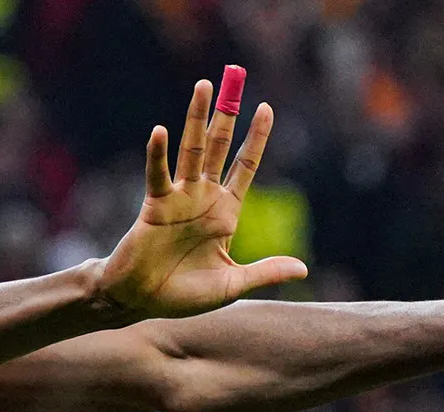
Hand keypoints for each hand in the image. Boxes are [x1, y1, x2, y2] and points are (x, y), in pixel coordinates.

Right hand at [98, 78, 308, 317]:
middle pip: (218, 147)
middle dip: (227, 114)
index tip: (266, 107)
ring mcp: (179, 198)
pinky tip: (161, 132)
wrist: (141, 301)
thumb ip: (264, 272)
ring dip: (195, 118)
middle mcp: (203, 198)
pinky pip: (158, 175)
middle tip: (233, 78)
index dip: (257, 138)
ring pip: (190, 151)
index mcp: (225, 213)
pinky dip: (158, 154)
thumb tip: (302, 269)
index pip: (245, 166)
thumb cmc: (183, 295)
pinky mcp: (155, 205)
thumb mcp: (231, 284)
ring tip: (203, 86)